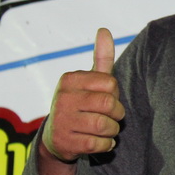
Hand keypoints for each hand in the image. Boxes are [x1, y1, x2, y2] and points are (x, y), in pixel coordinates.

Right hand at [42, 28, 124, 162]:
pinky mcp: (64, 142)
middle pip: (109, 104)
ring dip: (112, 130)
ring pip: (104, 126)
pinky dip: (106, 144)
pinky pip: (98, 144)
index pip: (110, 83)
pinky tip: (101, 141)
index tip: (105, 98)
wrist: (57, 137)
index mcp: (69, 79)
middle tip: (112, 117)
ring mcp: (61, 121)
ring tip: (107, 129)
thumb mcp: (90, 80)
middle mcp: (62, 98)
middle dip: (117, 113)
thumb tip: (104, 30)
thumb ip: (101, 57)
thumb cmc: (82, 103)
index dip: (114, 93)